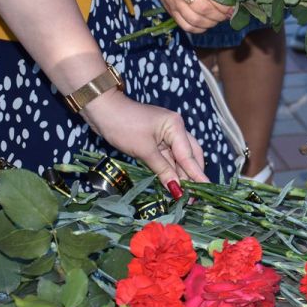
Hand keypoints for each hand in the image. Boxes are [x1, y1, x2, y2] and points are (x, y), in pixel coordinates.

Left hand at [82, 89, 208, 189]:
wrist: (101, 109)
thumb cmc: (122, 124)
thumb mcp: (144, 150)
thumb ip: (163, 170)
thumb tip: (177, 189)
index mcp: (176, 127)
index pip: (188, 156)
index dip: (196, 175)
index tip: (206, 190)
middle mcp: (176, 130)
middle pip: (190, 156)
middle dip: (193, 176)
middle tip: (195, 196)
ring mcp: (166, 135)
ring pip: (179, 159)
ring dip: (181, 175)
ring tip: (186, 194)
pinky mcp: (156, 141)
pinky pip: (168, 158)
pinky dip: (170, 171)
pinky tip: (173, 184)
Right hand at [142, 0, 233, 32]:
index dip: (225, 1)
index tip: (234, 4)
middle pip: (204, 8)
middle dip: (221, 14)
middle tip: (230, 12)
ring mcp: (172, 0)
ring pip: (196, 20)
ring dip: (213, 22)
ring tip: (220, 17)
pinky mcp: (169, 10)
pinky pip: (187, 26)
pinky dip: (200, 28)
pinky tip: (207, 21)